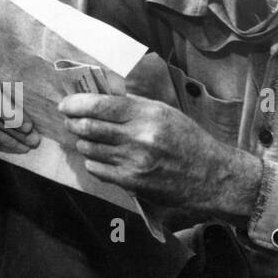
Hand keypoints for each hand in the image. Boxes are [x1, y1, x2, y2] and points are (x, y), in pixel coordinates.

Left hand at [59, 93, 262, 221]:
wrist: (211, 175)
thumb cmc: (188, 140)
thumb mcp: (165, 113)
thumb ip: (134, 105)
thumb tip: (101, 96)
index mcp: (148, 114)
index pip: (101, 104)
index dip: (76, 104)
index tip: (66, 104)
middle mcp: (140, 137)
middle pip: (89, 127)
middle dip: (72, 122)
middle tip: (69, 120)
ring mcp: (134, 161)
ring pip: (90, 148)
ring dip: (82, 141)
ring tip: (85, 138)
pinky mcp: (132, 182)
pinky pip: (97, 169)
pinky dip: (92, 161)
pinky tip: (99, 157)